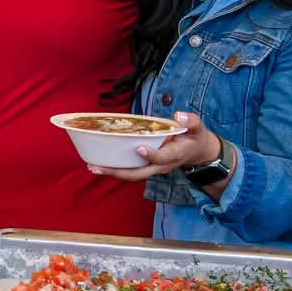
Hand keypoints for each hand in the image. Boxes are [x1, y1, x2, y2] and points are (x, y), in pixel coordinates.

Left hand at [96, 111, 222, 181]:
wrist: (197, 153)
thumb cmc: (195, 138)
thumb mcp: (198, 128)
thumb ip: (191, 121)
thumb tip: (179, 115)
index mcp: (174, 155)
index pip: (162, 158)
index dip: (151, 155)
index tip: (139, 148)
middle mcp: (161, 166)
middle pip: (139, 173)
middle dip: (118, 172)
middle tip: (98, 167)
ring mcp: (153, 168)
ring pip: (132, 174)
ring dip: (113, 172)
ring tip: (93, 166)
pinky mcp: (147, 167)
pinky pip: (131, 170)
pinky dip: (116, 168)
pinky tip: (100, 162)